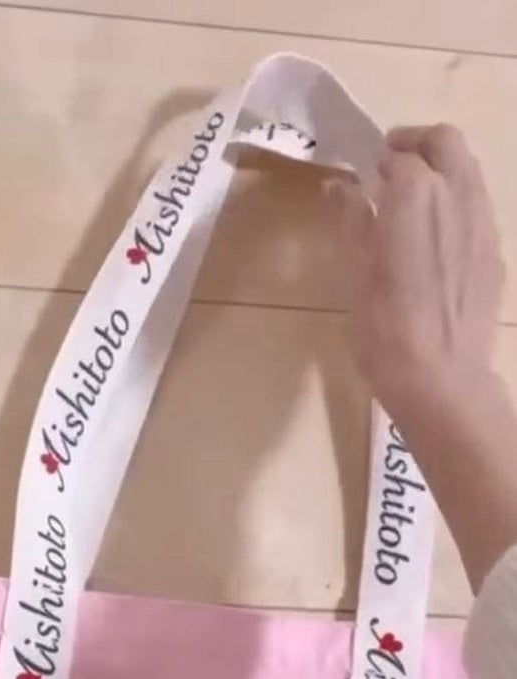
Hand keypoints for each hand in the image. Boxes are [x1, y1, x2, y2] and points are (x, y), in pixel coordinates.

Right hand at [330, 123, 504, 424]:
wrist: (441, 379)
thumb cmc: (385, 330)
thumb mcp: (355, 274)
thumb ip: (350, 220)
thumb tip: (340, 185)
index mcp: (416, 193)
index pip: (399, 155)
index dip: (378, 159)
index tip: (363, 173)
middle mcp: (457, 194)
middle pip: (445, 142)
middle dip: (417, 144)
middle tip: (390, 166)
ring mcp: (483, 223)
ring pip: (467, 171)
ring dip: (441, 170)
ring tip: (413, 203)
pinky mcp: (494, 253)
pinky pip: (477, 208)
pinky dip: (456, 205)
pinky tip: (436, 240)